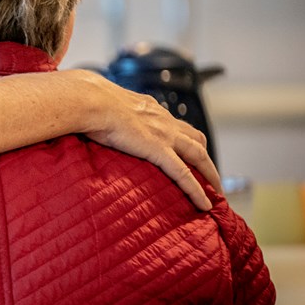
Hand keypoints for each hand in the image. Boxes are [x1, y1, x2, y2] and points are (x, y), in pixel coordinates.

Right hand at [74, 70, 221, 210]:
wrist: (91, 100)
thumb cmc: (88, 100)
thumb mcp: (102, 104)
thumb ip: (104, 112)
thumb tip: (89, 116)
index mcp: (148, 107)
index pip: (174, 124)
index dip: (184, 138)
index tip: (186, 151)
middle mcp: (162, 119)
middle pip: (195, 138)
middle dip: (205, 156)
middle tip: (210, 174)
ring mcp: (164, 134)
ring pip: (198, 155)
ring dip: (210, 173)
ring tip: (216, 191)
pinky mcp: (159, 150)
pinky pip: (184, 174)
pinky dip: (197, 190)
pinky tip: (204, 204)